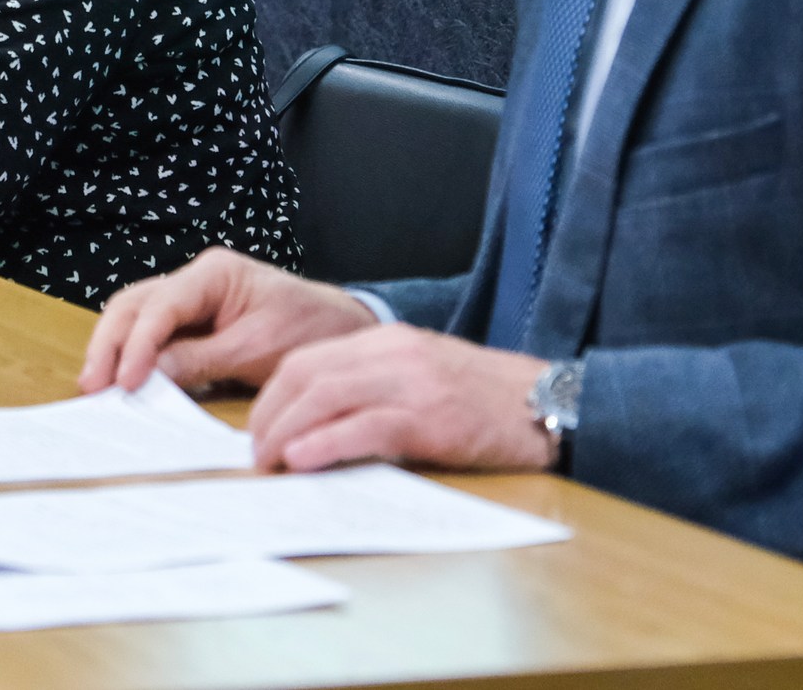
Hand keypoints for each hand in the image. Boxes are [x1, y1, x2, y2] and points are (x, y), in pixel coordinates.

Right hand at [79, 247, 377, 394]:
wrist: (342, 330)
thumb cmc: (310, 330)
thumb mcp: (257, 350)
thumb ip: (201, 360)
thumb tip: (147, 377)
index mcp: (215, 273)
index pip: (161, 306)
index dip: (137, 345)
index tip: (125, 382)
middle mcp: (197, 277)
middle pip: (134, 304)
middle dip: (109, 343)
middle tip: (92, 385)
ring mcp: (192, 296)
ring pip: (135, 315)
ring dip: (113, 348)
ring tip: (96, 386)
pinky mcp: (192, 320)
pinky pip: (152, 332)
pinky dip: (133, 354)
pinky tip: (120, 380)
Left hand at [247, 324, 557, 474]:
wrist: (548, 401)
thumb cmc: (485, 399)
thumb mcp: (421, 377)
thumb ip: (374, 389)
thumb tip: (317, 426)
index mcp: (387, 340)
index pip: (306, 360)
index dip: (272, 397)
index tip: (257, 429)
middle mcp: (392, 353)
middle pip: (305, 375)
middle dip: (269, 415)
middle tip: (254, 453)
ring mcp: (411, 383)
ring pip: (326, 397)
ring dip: (286, 431)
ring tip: (267, 462)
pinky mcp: (430, 418)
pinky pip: (366, 427)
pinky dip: (326, 444)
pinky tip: (303, 461)